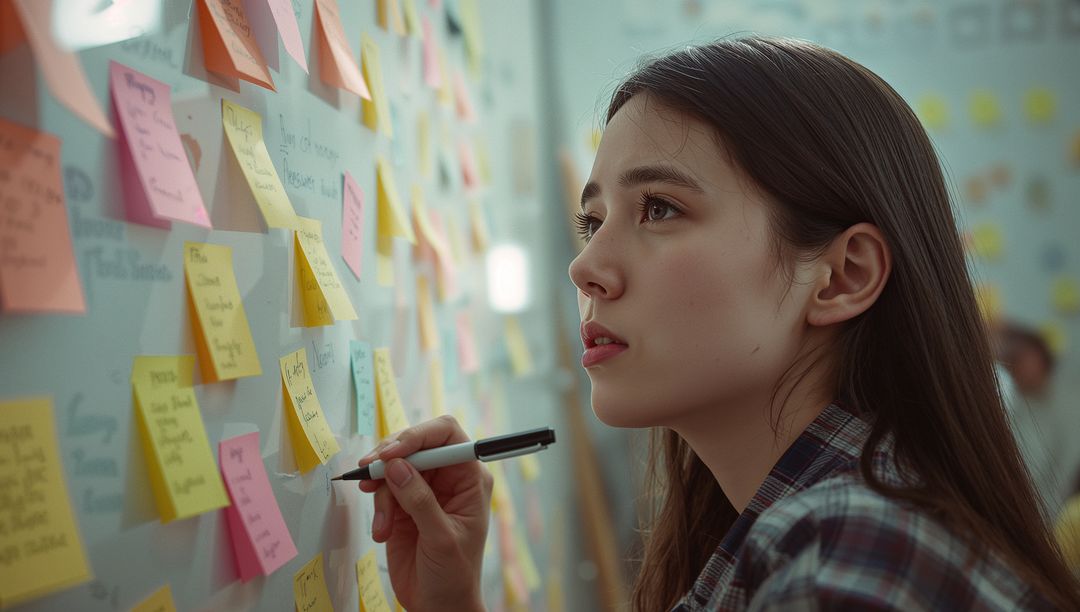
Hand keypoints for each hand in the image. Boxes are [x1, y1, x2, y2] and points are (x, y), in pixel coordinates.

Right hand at [358, 415, 491, 611]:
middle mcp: (448, 477)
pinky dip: (377, 507)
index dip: (418, 436)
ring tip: (383, 524)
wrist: (438, 606)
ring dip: (381, 491)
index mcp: (469, 478)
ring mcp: (424, 490)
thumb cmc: (454, 575)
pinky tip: (382, 532)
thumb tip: (397, 466)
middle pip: (415, 445)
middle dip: (390, 458)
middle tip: (370, 473)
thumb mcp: (441, 538)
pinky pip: (383, 490)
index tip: (391, 453)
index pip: (446, 435)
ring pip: (394, 467)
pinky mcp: (403, 504)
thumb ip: (420, 500)